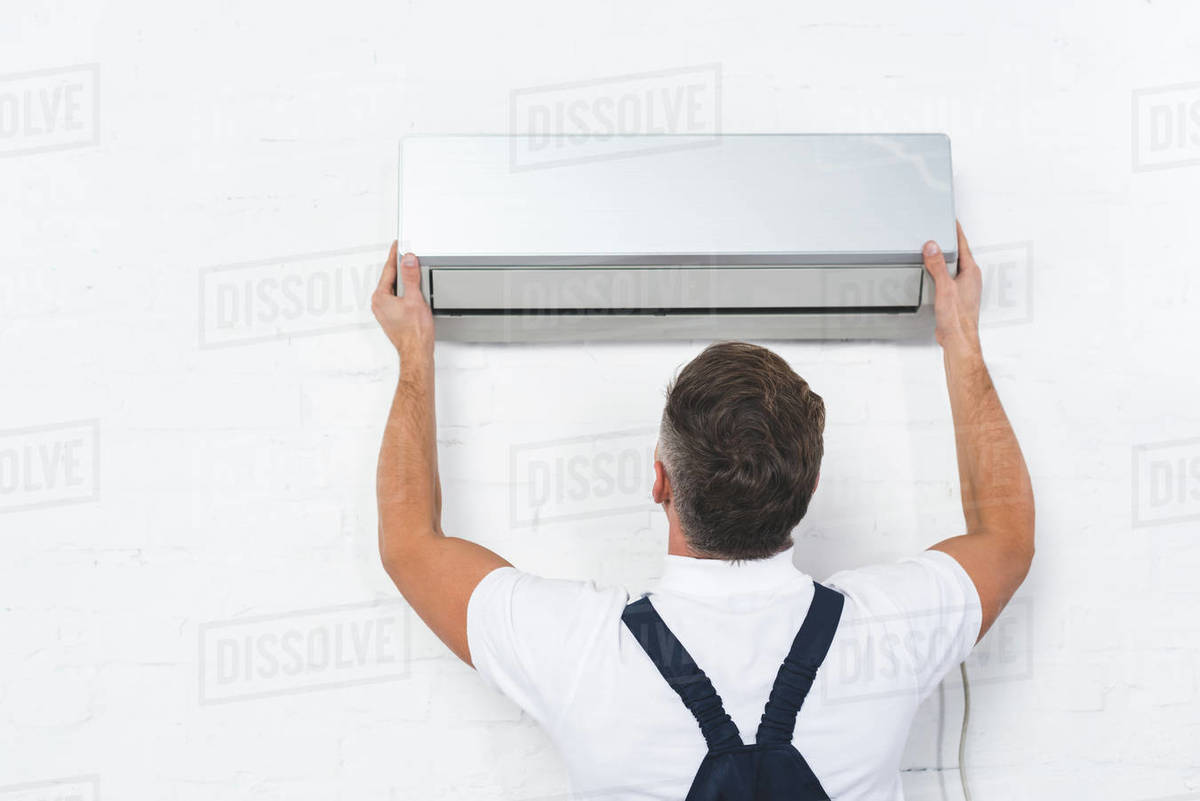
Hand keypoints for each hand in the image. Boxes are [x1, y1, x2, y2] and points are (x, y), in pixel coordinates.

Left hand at [372, 242, 433, 357]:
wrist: (417, 352)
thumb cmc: (414, 333)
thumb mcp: (415, 299)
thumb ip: (411, 277)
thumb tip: (408, 261)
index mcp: (380, 297)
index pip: (388, 270)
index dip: (395, 256)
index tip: (398, 245)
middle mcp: (379, 304)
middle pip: (391, 278)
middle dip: (400, 267)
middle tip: (408, 255)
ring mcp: (385, 311)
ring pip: (394, 288)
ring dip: (404, 280)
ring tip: (414, 271)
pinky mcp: (392, 316)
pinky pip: (397, 297)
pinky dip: (405, 291)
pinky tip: (415, 292)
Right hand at [923, 222, 982, 358]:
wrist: (958, 339)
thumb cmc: (958, 318)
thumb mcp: (945, 288)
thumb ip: (938, 266)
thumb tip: (932, 246)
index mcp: (971, 272)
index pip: (963, 245)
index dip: (956, 232)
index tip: (951, 220)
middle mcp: (970, 279)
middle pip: (959, 254)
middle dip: (949, 243)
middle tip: (940, 232)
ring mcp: (964, 288)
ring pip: (954, 267)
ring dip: (944, 259)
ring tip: (934, 251)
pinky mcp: (957, 297)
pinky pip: (948, 278)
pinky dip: (940, 272)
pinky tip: (933, 276)